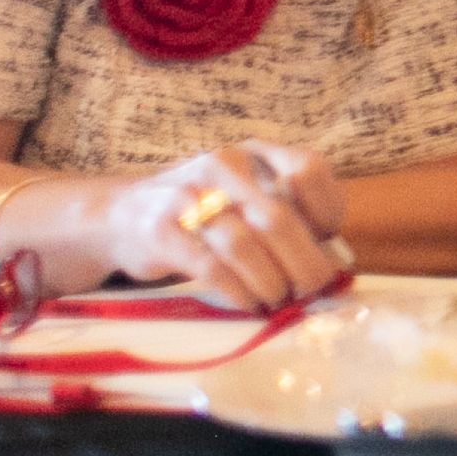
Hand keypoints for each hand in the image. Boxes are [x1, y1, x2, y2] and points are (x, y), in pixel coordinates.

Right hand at [103, 143, 349, 309]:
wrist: (123, 215)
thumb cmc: (204, 212)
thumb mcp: (247, 197)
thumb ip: (288, 213)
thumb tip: (333, 259)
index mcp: (254, 153)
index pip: (307, 169)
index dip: (325, 210)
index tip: (327, 241)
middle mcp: (223, 165)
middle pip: (278, 217)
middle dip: (304, 263)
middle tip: (311, 289)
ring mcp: (187, 195)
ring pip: (244, 244)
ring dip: (269, 281)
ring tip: (277, 299)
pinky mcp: (160, 230)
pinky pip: (210, 267)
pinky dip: (238, 290)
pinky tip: (249, 302)